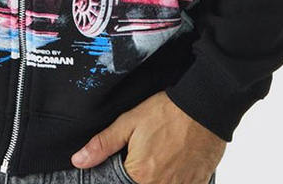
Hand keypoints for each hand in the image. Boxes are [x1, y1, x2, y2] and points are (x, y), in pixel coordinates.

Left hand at [70, 91, 224, 183]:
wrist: (204, 106)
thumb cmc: (168, 112)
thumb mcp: (130, 121)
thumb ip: (103, 144)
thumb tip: (78, 160)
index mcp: (140, 176)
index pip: (121, 183)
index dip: (124, 173)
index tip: (131, 161)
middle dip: (142, 173)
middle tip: (150, 153)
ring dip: (159, 176)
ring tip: (163, 155)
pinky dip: (176, 179)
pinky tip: (177, 162)